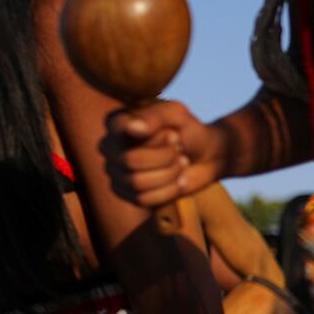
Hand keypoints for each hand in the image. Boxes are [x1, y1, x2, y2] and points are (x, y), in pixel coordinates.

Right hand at [102, 100, 226, 208]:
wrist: (204, 155)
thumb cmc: (187, 130)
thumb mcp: (176, 114)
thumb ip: (154, 116)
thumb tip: (131, 128)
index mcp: (115, 123)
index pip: (123, 134)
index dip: (154, 138)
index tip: (174, 133)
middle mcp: (109, 148)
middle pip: (131, 161)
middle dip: (165, 157)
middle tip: (179, 149)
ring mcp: (115, 172)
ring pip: (137, 182)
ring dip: (169, 174)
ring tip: (180, 163)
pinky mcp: (127, 194)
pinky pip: (144, 200)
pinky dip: (169, 190)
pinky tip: (179, 180)